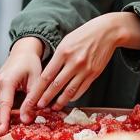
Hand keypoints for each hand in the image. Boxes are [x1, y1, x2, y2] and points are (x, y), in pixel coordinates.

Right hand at [0, 37, 44, 134]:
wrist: (23, 51)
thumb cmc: (30, 63)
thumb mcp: (36, 81)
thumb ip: (32, 101)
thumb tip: (26, 121)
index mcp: (7, 81)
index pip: (5, 104)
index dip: (3, 120)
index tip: (1, 132)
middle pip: (4, 108)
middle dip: (11, 117)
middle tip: (23, 122)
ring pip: (6, 106)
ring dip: (16, 108)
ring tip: (27, 96)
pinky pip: (6, 101)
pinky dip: (14, 103)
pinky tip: (22, 94)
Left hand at [21, 13, 139, 118]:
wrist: (107, 32)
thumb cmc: (84, 34)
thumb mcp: (66, 41)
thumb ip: (58, 57)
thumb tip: (48, 74)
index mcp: (63, 52)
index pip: (47, 75)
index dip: (38, 89)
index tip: (32, 97)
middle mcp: (73, 62)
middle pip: (56, 85)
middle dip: (46, 98)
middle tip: (39, 106)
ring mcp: (84, 69)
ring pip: (69, 91)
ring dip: (60, 101)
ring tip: (53, 107)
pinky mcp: (94, 74)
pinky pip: (81, 89)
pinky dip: (74, 96)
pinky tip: (68, 99)